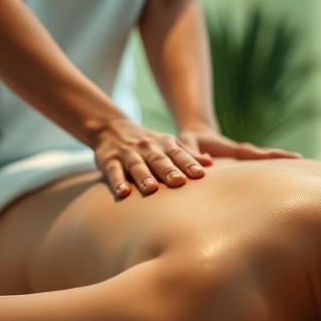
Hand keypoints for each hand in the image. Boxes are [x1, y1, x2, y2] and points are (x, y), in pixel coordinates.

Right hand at [90, 119, 216, 198]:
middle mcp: (147, 148)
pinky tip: (123, 193)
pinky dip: (117, 182)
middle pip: (159, 160)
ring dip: (144, 177)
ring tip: (151, 189)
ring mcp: (128, 154)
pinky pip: (114, 172)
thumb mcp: (166, 144)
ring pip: (137, 166)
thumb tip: (210, 162)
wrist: (110, 128)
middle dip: (169, 171)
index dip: (189, 163)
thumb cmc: (146, 143)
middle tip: (179, 182)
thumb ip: (186, 153)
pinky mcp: (109, 160)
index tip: (201, 174)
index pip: (178, 154)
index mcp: (163, 144)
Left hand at [177, 125, 302, 161]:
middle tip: (301, 160)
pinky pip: (254, 167)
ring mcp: (241, 159)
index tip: (292, 156)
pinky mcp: (238, 165)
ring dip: (278, 163)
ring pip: (262, 161)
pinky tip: (277, 181)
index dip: (272, 154)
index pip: (255, 153)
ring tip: (299, 168)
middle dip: (282, 157)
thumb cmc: (189, 141)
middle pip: (264, 155)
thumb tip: (206, 161)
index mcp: (233, 149)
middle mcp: (241, 153)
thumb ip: (192, 151)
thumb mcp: (187, 142)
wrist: (194, 136)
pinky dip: (266, 170)